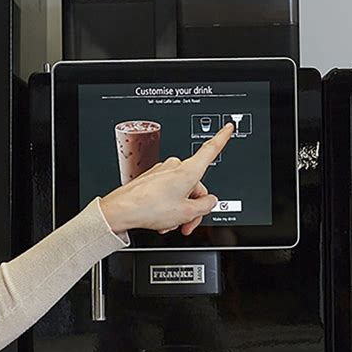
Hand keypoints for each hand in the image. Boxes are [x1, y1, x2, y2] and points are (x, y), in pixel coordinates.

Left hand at [100, 123, 233, 234]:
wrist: (123, 210)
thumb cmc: (150, 208)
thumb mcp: (187, 213)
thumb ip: (206, 206)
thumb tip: (209, 201)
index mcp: (188, 171)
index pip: (210, 150)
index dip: (222, 138)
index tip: (228, 127)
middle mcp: (175, 167)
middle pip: (195, 186)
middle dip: (193, 207)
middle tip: (186, 224)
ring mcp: (162, 172)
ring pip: (181, 192)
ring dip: (179, 210)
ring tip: (169, 224)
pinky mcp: (151, 179)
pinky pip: (167, 192)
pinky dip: (167, 206)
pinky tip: (161, 219)